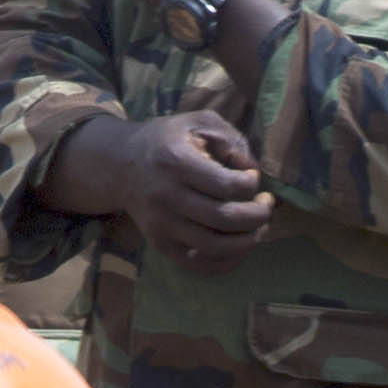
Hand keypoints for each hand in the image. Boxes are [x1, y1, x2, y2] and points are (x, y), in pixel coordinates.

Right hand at [104, 116, 276, 270]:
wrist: (121, 165)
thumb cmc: (168, 141)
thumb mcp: (196, 122)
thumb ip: (230, 138)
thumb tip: (252, 169)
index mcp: (176, 161)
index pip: (228, 185)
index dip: (251, 184)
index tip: (252, 177)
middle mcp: (166, 196)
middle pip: (226, 218)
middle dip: (259, 215)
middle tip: (266, 205)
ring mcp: (162, 225)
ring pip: (216, 247)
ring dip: (248, 240)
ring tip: (259, 227)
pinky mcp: (161, 244)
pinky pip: (200, 266)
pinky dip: (228, 262)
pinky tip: (240, 246)